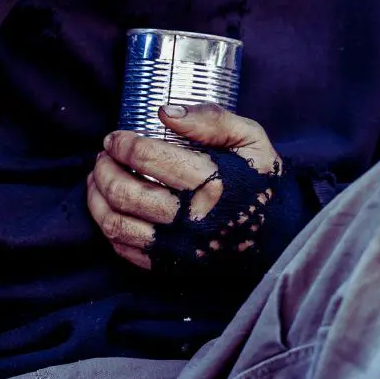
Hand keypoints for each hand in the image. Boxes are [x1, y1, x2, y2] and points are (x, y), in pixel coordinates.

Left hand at [87, 103, 280, 270]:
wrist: (283, 236)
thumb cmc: (261, 180)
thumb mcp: (250, 138)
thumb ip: (210, 119)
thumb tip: (166, 111)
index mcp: (211, 181)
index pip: (147, 158)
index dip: (121, 144)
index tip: (114, 137)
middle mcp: (192, 218)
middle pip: (125, 193)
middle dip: (104, 170)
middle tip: (102, 157)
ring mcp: (181, 248)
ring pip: (117, 225)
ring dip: (97, 200)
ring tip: (97, 180)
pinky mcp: (176, 267)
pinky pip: (127, 252)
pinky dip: (111, 230)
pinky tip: (111, 210)